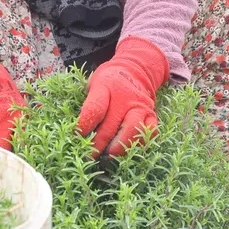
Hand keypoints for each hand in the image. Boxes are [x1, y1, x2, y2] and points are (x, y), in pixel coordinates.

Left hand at [77, 37, 168, 158]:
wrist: (135, 71)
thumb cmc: (108, 83)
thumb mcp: (93, 85)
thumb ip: (88, 104)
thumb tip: (77, 132)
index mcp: (105, 87)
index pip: (94, 109)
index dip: (84, 125)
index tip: (77, 136)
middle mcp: (124, 97)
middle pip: (110, 126)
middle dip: (97, 145)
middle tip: (88, 156)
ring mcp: (140, 106)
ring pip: (131, 131)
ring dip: (118, 148)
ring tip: (108, 156)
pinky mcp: (151, 114)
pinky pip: (149, 133)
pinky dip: (139, 144)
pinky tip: (128, 150)